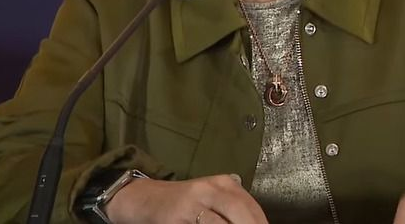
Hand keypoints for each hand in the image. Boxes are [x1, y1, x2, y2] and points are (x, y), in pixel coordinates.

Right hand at [105, 173, 268, 223]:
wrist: (143, 199)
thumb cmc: (182, 203)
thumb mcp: (210, 198)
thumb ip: (232, 208)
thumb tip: (258, 221)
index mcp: (224, 183)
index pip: (251, 206)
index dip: (260, 222)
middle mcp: (210, 188)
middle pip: (240, 212)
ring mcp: (193, 201)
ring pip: (220, 223)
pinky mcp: (177, 216)